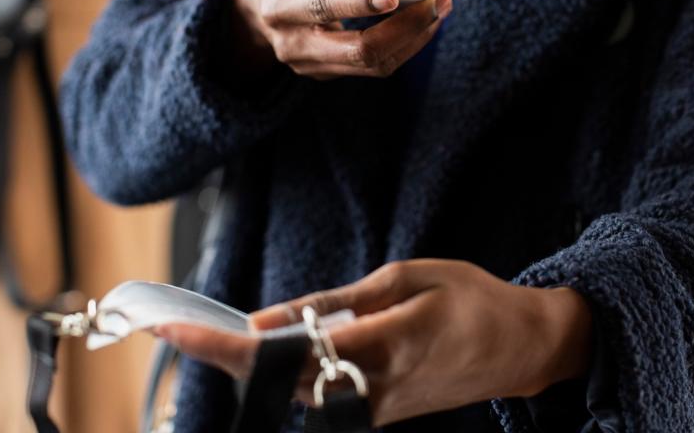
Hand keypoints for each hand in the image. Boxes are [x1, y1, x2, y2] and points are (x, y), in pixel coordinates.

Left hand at [156, 260, 593, 425]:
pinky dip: (287, 371)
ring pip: (295, 392)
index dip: (229, 346)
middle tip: (171, 329)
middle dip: (221, 357)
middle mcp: (373, 387)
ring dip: (249, 366)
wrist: (522, 348)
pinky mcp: (379, 415)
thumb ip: (336, 302)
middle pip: (279, 381)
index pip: (289, 350)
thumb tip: (271, 318)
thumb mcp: (406, 278)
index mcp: (384, 343)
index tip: (180, 330)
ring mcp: (376, 409)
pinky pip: (319, 395)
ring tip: (207, 334)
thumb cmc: (471, 300)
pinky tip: (271, 346)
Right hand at [232, 0, 451, 79]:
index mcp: (276, 7)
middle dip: (403, 27)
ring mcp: (311, 65)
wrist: (253, 8)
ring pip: (374, 64)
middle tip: (437, 1)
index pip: (319, 8)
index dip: (356, 3)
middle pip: (357, 49)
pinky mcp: (329, 72)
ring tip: (440, 7)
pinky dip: (407, 43)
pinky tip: (426, 20)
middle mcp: (292, 45)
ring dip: (414, 37)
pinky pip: (376, 66)